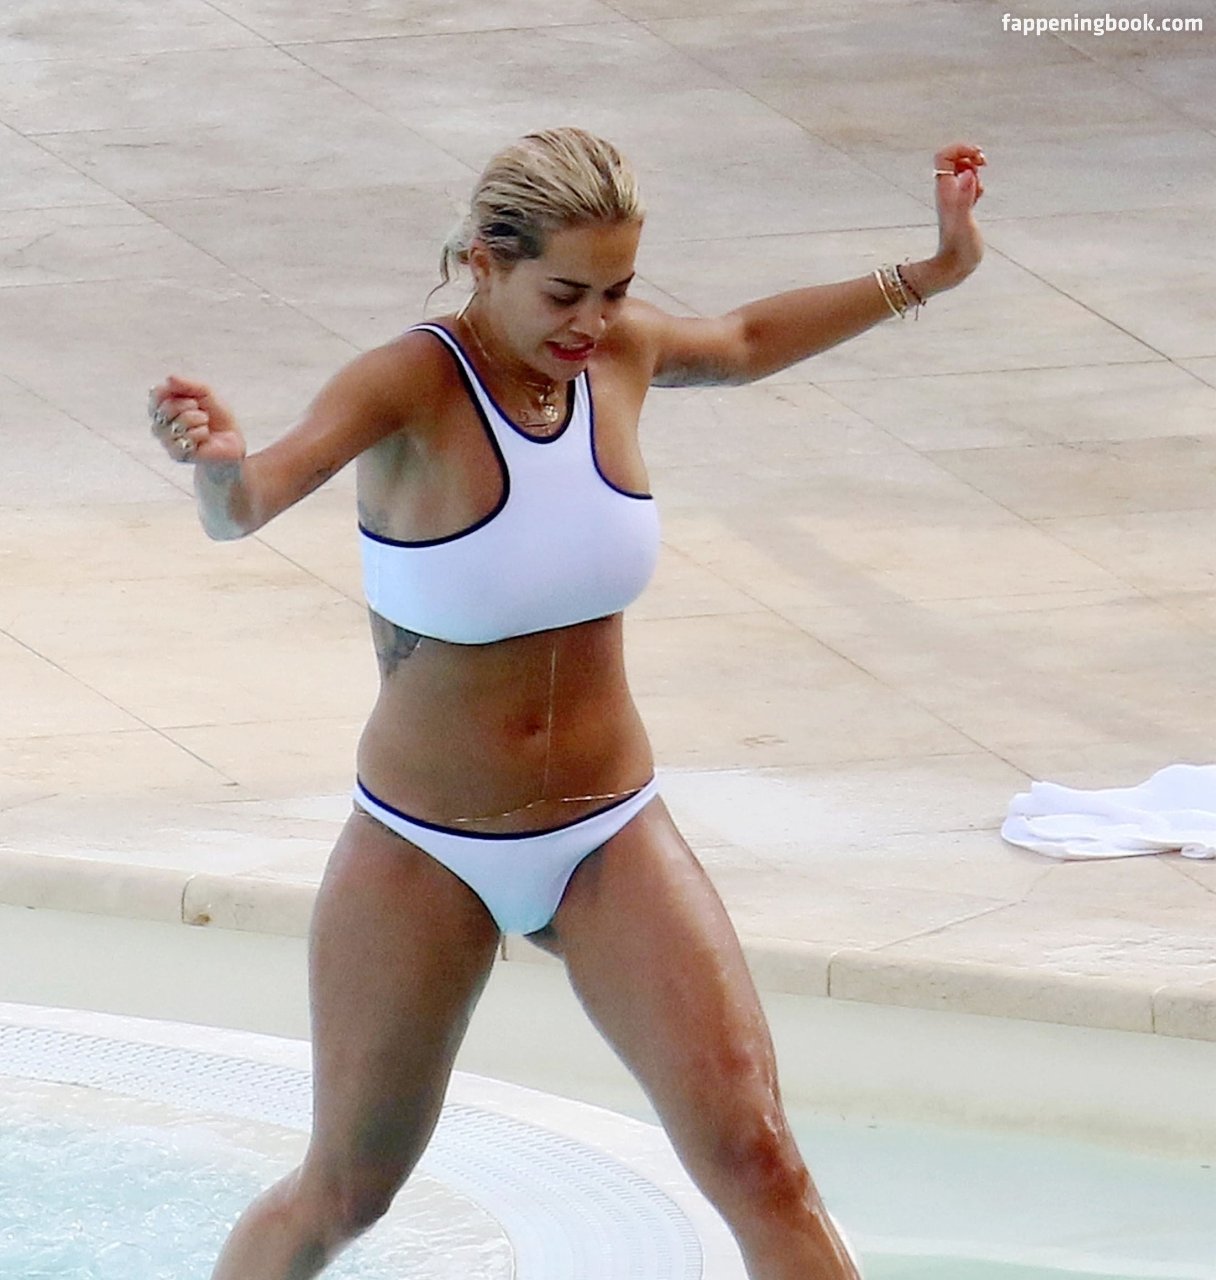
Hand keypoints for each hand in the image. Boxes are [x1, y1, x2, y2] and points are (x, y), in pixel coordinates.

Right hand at [148, 374, 245, 465]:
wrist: (232, 440)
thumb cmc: (217, 416)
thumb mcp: (206, 393)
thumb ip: (188, 384)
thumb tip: (170, 378)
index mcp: (163, 406)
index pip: (156, 394)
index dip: (174, 391)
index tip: (192, 395)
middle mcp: (160, 423)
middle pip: (165, 409)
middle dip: (188, 406)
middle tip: (201, 411)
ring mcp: (166, 440)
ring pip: (176, 424)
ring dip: (197, 420)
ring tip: (205, 423)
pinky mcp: (176, 454)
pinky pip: (184, 439)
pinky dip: (200, 434)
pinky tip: (205, 436)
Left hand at [927, 141, 985, 290]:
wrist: (955, 267)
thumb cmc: (960, 247)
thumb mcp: (965, 221)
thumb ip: (966, 197)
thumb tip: (969, 173)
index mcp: (945, 190)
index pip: (943, 156)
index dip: (959, 148)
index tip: (977, 157)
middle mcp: (947, 192)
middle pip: (952, 159)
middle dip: (969, 155)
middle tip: (983, 164)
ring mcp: (954, 199)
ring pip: (960, 171)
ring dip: (974, 168)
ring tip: (980, 184)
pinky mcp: (962, 208)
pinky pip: (967, 185)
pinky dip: (976, 182)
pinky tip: (980, 195)